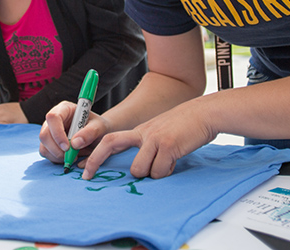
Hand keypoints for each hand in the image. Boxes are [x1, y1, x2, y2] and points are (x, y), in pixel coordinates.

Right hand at [39, 101, 108, 164]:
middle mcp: (53, 120)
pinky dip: (57, 159)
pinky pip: (46, 154)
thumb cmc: (98, 127)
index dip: (57, 133)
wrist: (98, 134)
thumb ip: (90, 133)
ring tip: (74, 157)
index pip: (53, 118)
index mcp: (64, 109)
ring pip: (44, 147)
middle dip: (56, 149)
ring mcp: (49, 132)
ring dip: (57, 156)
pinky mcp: (49, 143)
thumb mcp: (99, 127)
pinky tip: (69, 157)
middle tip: (72, 157)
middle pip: (44, 134)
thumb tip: (75, 143)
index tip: (68, 147)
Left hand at [82, 102, 213, 179]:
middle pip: (110, 144)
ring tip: (164, 164)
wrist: (204, 114)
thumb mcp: (160, 133)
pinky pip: (160, 171)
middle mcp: (143, 133)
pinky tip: (175, 160)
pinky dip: (167, 172)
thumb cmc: (185, 127)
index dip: (95, 153)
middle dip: (95, 160)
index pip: (110, 139)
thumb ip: (147, 146)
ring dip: (150, 174)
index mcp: (140, 132)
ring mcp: (154, 139)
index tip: (84, 168)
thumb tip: (139, 170)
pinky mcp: (168, 145)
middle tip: (87, 176)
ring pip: (138, 169)